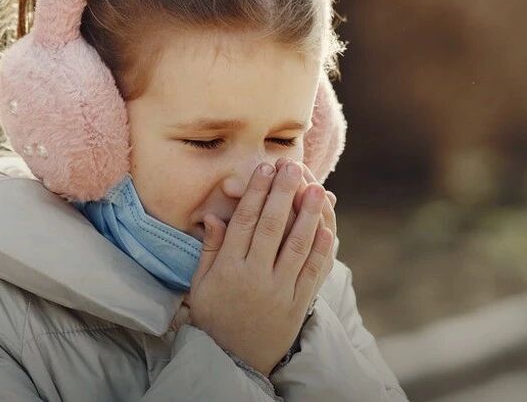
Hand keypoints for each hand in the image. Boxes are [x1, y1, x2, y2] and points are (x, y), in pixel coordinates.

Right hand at [185, 157, 335, 375]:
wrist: (236, 359)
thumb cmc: (216, 317)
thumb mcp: (201, 286)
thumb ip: (209, 251)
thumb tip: (212, 217)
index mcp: (227, 269)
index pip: (243, 222)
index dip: (256, 192)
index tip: (265, 169)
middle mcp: (253, 277)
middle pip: (271, 226)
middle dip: (283, 193)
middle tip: (292, 166)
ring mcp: (278, 290)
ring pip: (295, 245)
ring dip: (307, 214)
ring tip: (315, 188)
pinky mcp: (297, 303)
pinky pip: (311, 271)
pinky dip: (320, 248)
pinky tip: (326, 226)